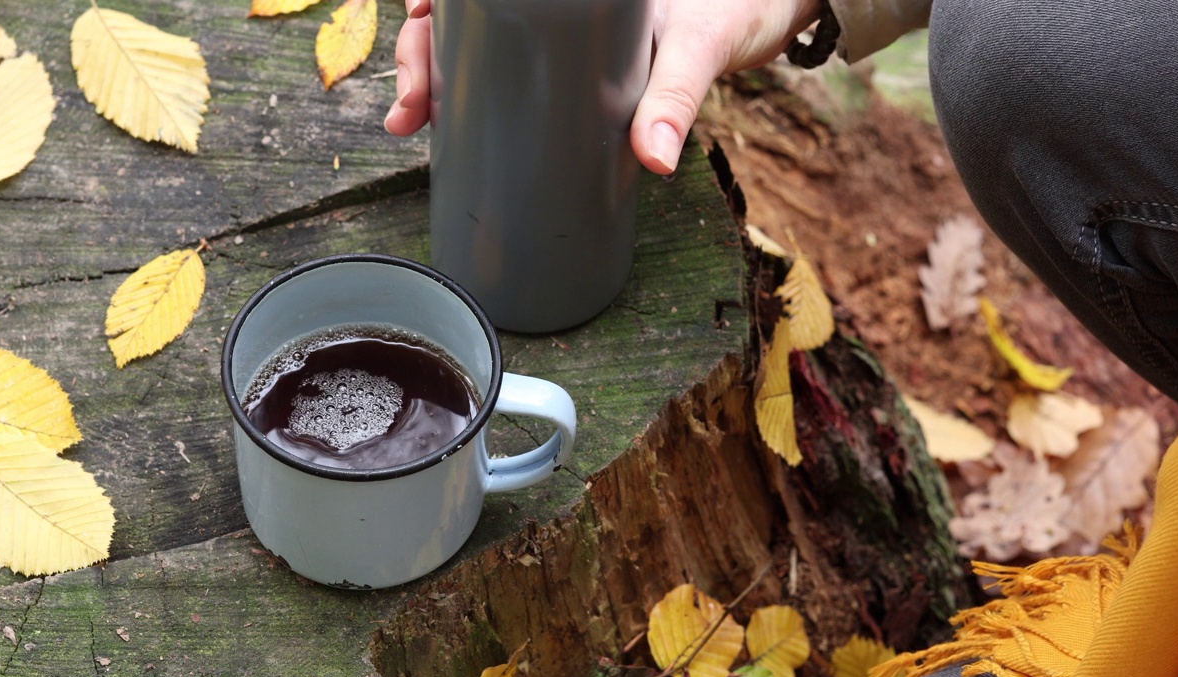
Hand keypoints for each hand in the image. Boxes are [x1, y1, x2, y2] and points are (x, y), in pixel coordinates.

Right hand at [385, 0, 823, 174]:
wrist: (769, 10)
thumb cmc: (736, 7)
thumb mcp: (703, 44)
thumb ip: (677, 97)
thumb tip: (651, 159)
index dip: (432, 3)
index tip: (416, 27)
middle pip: (461, 13)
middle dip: (419, 53)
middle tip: (409, 110)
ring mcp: (558, 29)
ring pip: (472, 41)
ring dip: (432, 76)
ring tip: (411, 122)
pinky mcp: (569, 61)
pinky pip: (504, 68)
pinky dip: (469, 93)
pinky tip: (444, 124)